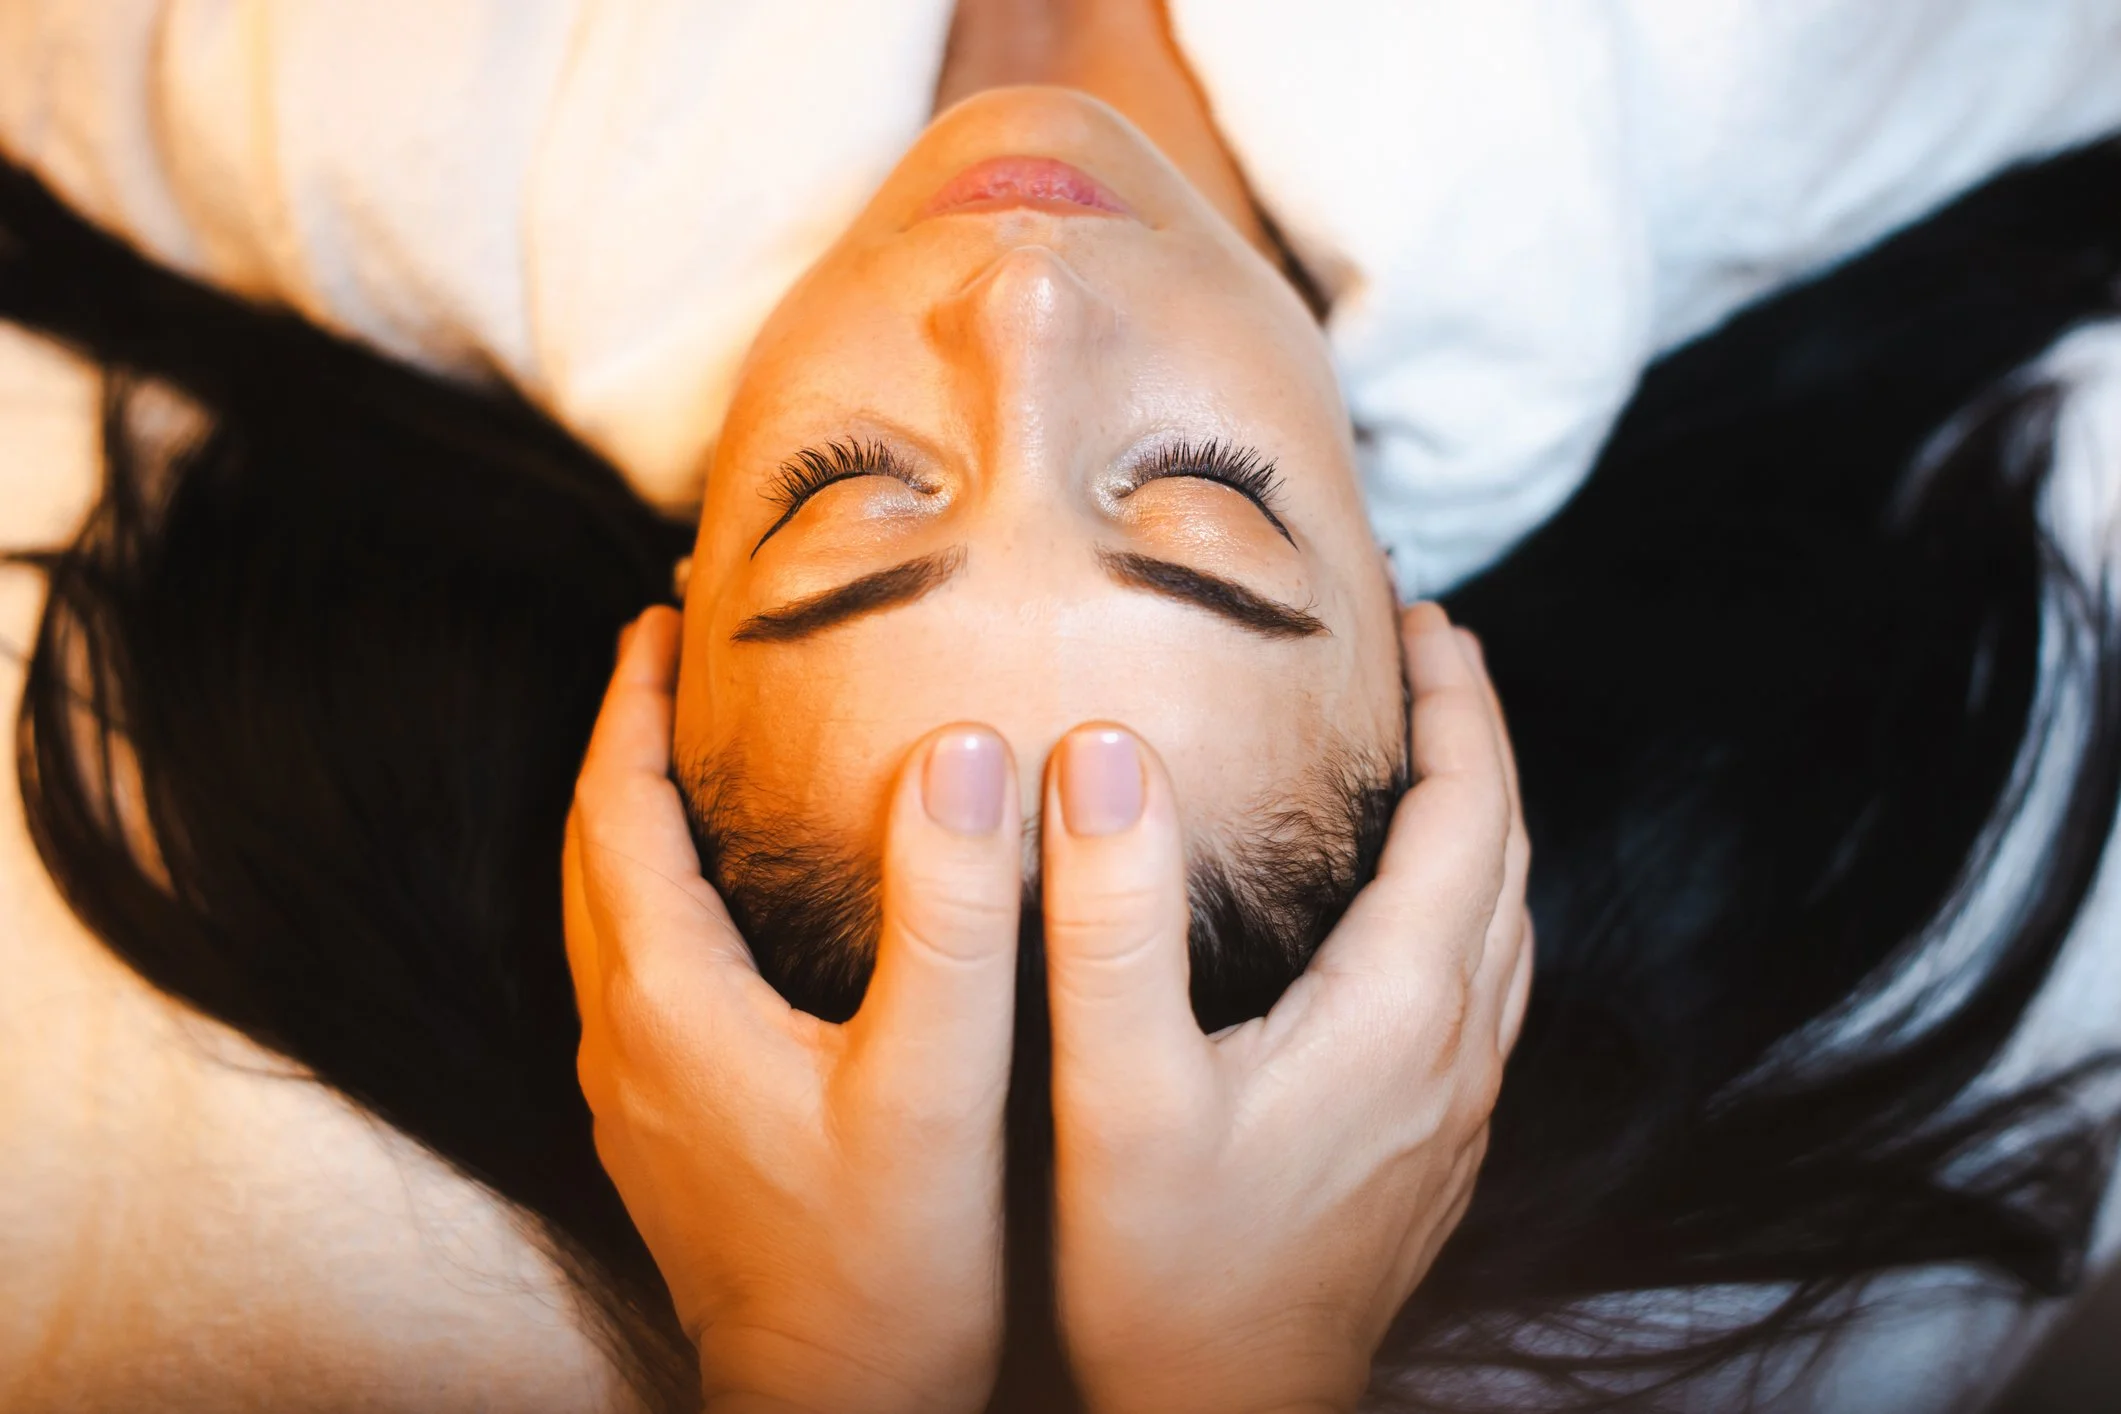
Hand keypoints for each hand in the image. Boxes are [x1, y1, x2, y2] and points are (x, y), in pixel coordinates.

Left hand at [563, 607, 1021, 1413]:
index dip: (633, 707)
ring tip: (693, 767)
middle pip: (593, 857)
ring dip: (634, 827)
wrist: (834, 1409)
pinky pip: (636, 979)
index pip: (617, 813)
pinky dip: (658, 903)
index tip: (659, 617)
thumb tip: (959, 753)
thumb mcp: (937, 1082)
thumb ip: (953, 919)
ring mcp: (637, 1099)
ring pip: (606, 922)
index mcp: (669, 1000)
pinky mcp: (667, 1141)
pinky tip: (726, 916)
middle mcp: (627, 1041)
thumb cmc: (889, 1264)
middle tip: (668, 666)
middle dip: (624, 749)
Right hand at [1041, 602, 1532, 1413]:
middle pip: (1506, 857)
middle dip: (1478, 740)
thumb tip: (1108, 755)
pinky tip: (1402, 924)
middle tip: (1430, 656)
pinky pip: (1479, 989)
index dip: (1459, 702)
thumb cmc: (1164, 1277)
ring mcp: (1456, 1112)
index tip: (1425, 614)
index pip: (1472, 812)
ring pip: (1503, 927)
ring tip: (1426, 763)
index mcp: (1403, 1009)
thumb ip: (1110, 927)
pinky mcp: (1431, 1154)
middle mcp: (1456, 1051)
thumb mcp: (1118, 1097)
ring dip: (1480, 824)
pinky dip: (1462, 905)